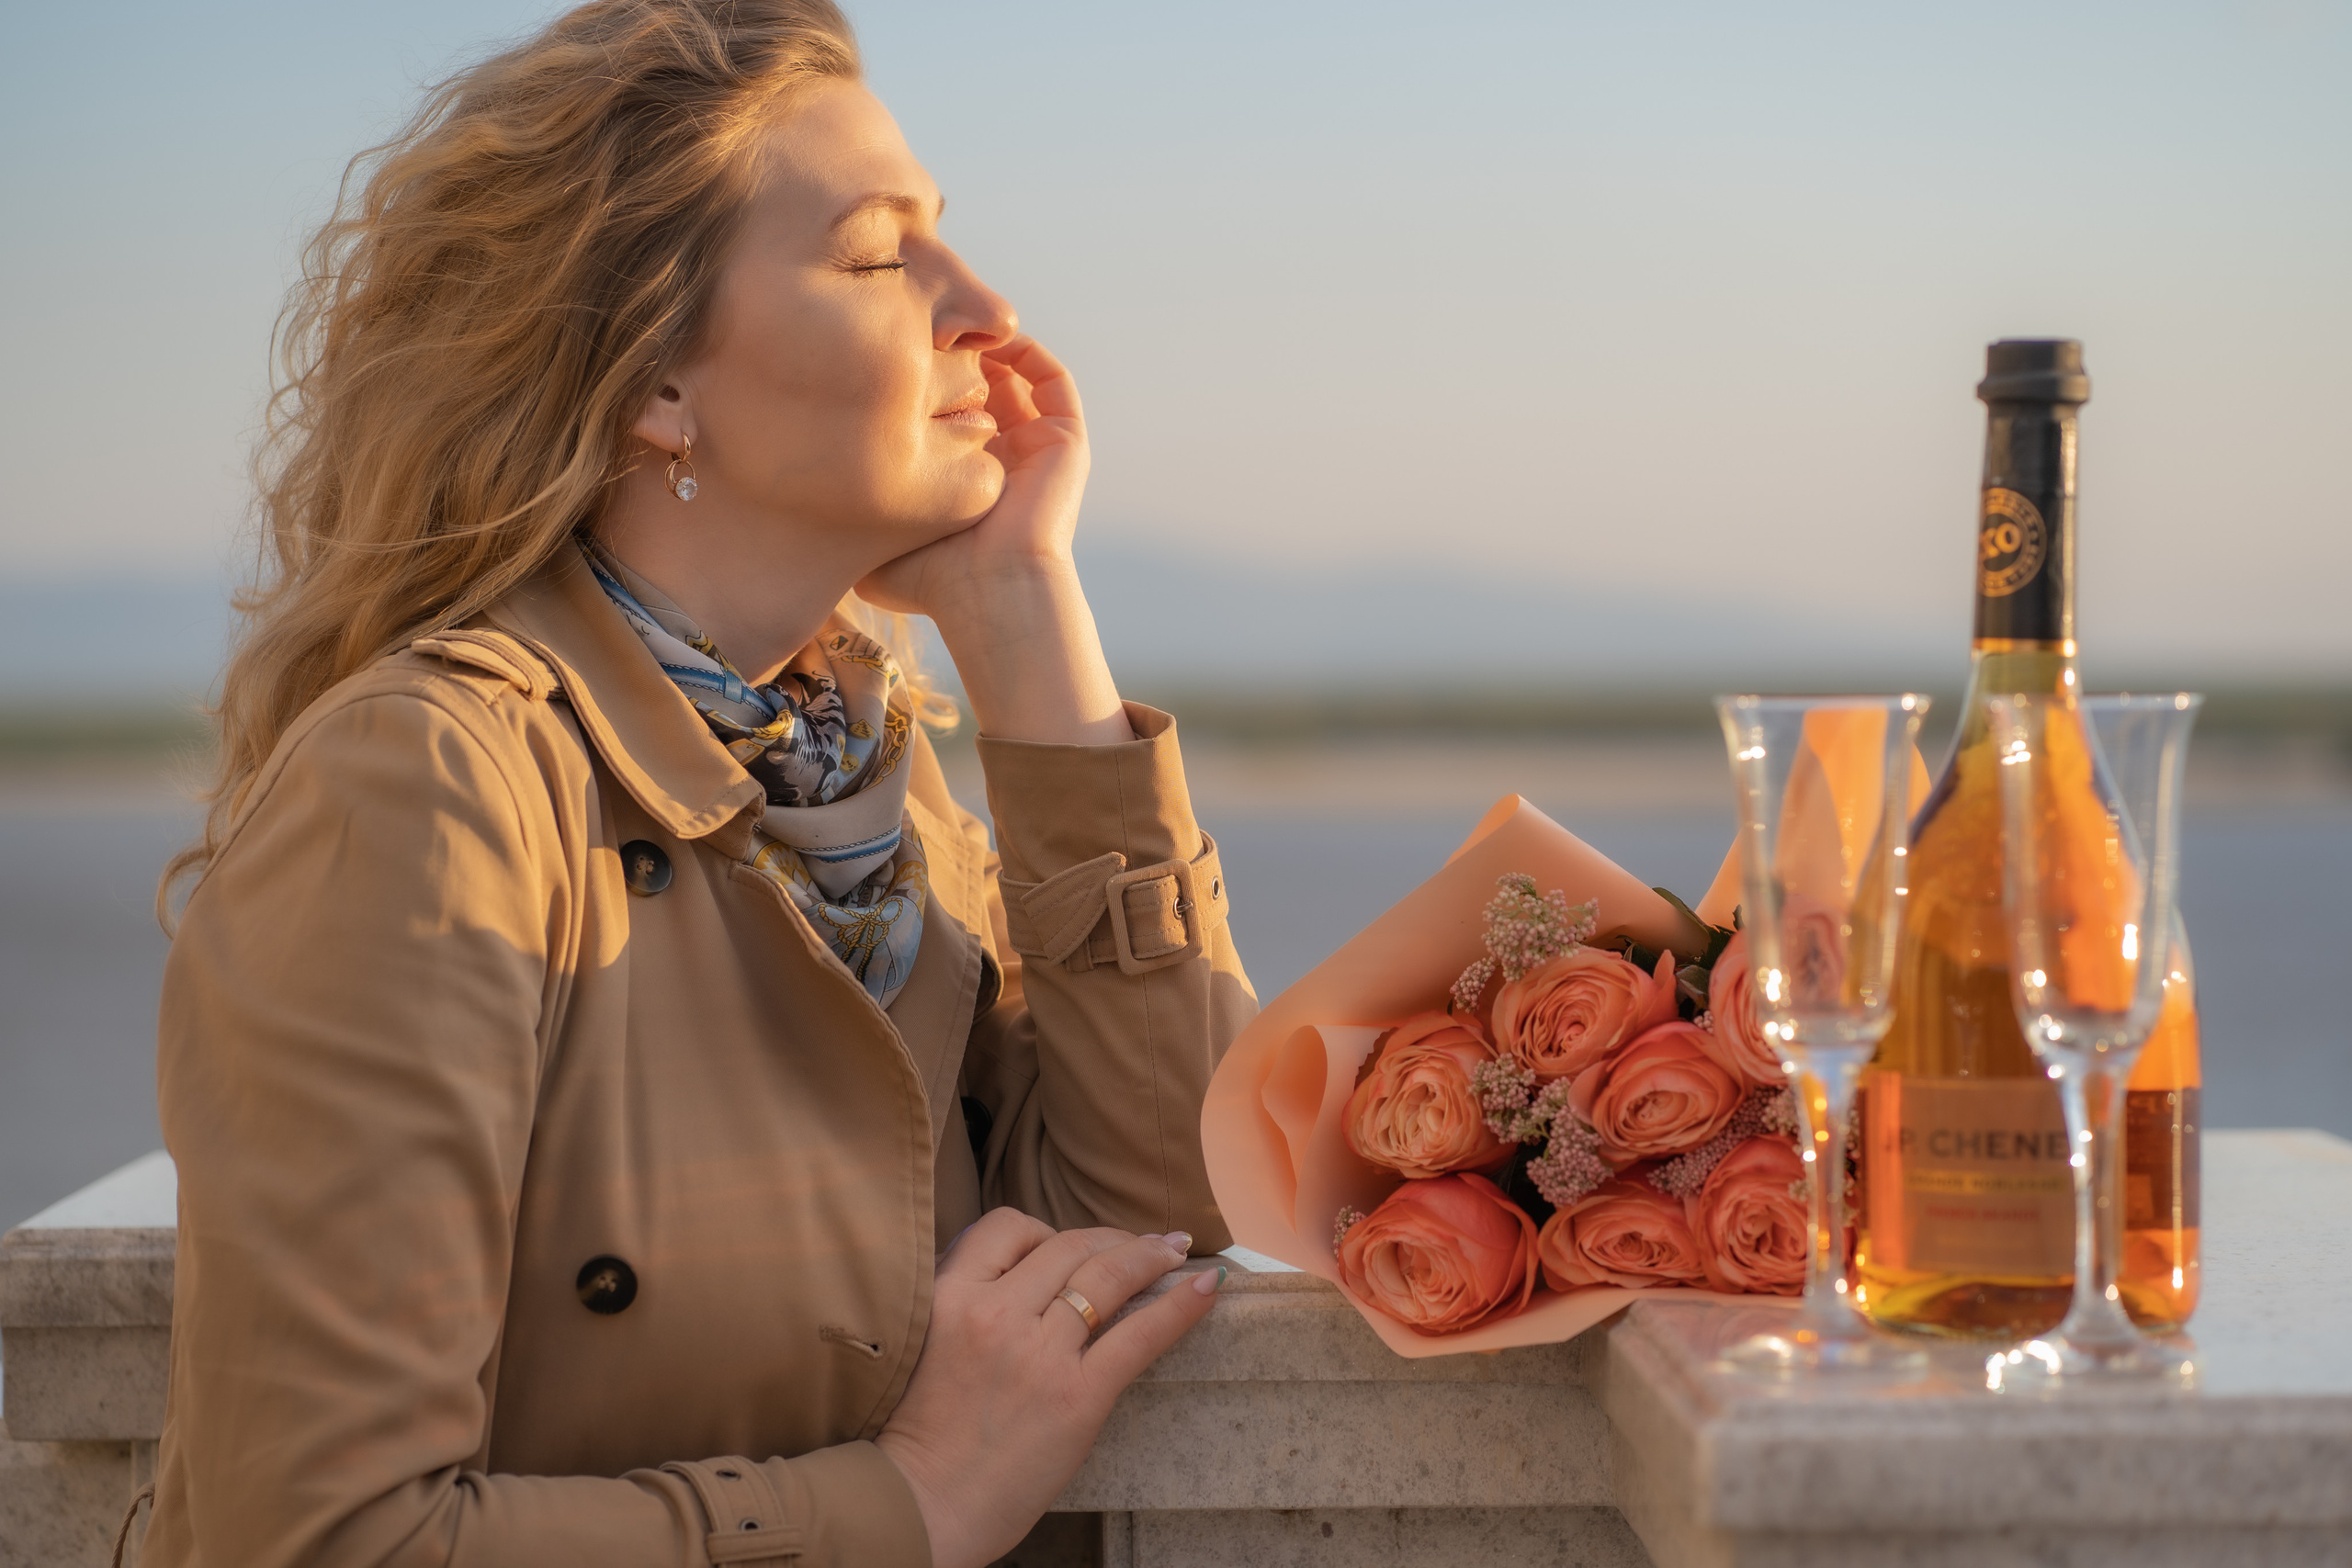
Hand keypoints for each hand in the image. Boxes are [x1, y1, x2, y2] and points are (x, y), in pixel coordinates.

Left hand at [858, 337, 1129, 745]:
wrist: (993, 593)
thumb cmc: (931, 579)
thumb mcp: (873, 544)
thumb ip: (847, 515)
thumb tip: (793, 502)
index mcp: (963, 480)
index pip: (944, 414)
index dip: (918, 380)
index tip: (883, 356)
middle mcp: (1001, 461)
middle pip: (979, 389)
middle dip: (950, 354)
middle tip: (915, 326)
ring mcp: (1035, 451)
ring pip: (1015, 379)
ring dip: (986, 347)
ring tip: (951, 325)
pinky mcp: (1065, 444)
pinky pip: (1052, 383)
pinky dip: (1026, 353)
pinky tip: (988, 339)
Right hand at [874, 1209, 1222, 1567]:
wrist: (921, 1506)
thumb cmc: (918, 1434)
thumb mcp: (923, 1342)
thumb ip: (963, 1302)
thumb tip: (1020, 1278)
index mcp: (949, 1296)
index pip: (1006, 1226)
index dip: (1043, 1229)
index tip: (1065, 1243)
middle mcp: (995, 1313)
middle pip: (1066, 1245)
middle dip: (1109, 1238)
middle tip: (1137, 1242)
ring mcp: (1039, 1353)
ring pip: (1107, 1276)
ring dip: (1149, 1254)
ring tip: (1173, 1248)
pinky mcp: (1077, 1395)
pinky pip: (1140, 1336)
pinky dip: (1180, 1305)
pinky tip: (1207, 1286)